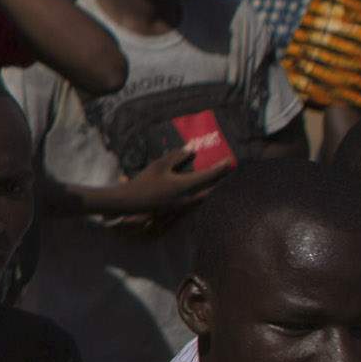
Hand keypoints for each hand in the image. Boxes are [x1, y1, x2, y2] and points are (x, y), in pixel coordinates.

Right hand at [103, 144, 227, 216]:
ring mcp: (182, 206)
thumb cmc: (143, 182)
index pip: (208, 175)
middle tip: (224, 171)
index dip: (220, 168)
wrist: (130, 202)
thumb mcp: (159, 165)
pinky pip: (194, 203)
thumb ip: (177, 157)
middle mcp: (187, 197)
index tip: (230, 161)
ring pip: (203, 197)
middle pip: (209, 188)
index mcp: (184, 185)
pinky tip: (198, 193)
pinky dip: (200, 195)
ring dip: (209, 188)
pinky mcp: (176, 211)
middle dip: (218, 179)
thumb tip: (192, 150)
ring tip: (214, 181)